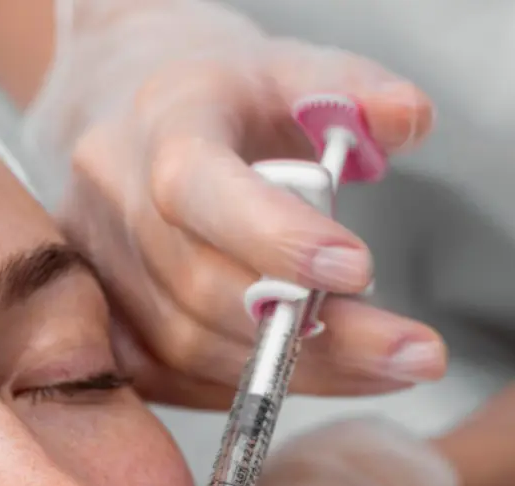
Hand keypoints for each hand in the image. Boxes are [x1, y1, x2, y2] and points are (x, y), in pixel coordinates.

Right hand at [24, 0, 447, 407]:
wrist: (134, 111)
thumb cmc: (230, 98)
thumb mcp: (297, 70)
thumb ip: (356, 88)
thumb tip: (410, 115)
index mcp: (160, 117)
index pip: (196, 185)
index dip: (272, 235)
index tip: (360, 269)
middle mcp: (114, 194)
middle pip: (202, 285)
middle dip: (317, 331)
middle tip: (416, 353)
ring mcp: (98, 267)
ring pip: (192, 346)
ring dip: (302, 370)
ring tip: (394, 366)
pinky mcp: (104, 325)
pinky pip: (180, 379)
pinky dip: (263, 386)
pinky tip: (340, 377)